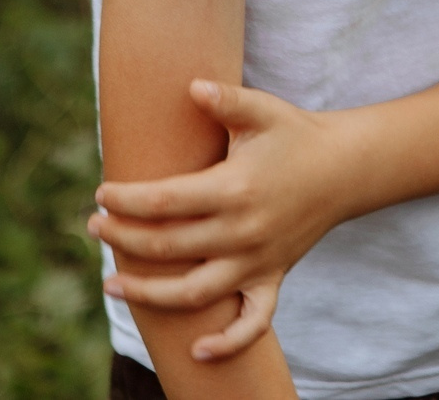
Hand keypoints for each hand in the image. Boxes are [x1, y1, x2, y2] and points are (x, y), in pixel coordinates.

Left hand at [90, 81, 358, 362]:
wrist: (344, 168)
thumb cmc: (294, 134)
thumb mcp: (262, 110)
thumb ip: (226, 99)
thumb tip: (192, 86)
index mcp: (234, 189)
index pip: (165, 202)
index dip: (127, 201)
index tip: (102, 194)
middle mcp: (243, 232)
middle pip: (168, 246)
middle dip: (123, 239)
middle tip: (94, 227)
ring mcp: (258, 261)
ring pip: (194, 293)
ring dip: (147, 293)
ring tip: (111, 283)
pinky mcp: (272, 279)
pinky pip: (253, 323)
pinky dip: (227, 343)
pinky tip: (195, 352)